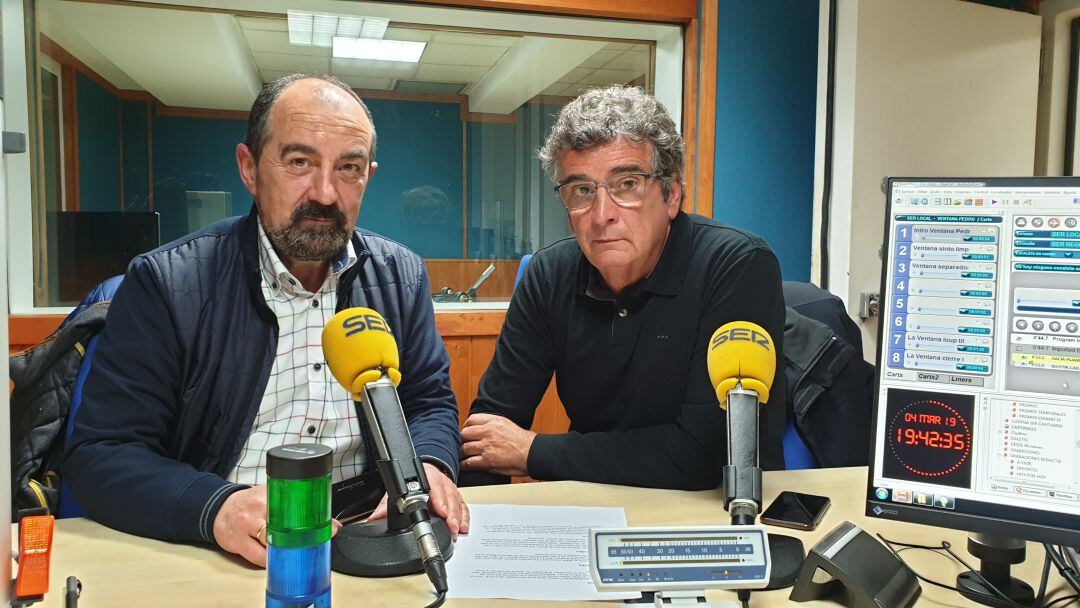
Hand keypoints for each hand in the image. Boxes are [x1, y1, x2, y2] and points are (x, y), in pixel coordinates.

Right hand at [213, 485, 342, 567]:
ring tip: (299, 554)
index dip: (314, 519)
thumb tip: (329, 518)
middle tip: (316, 543)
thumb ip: (295, 504)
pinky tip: (279, 560)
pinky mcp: (238, 543)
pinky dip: (271, 561)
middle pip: (286, 526)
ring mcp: (246, 526)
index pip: (296, 506)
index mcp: (269, 494)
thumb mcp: (270, 495)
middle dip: (303, 537)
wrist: (220, 509)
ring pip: (272, 543)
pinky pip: (258, 557)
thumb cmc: (249, 503)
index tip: (330, 528)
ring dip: (287, 551)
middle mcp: (257, 509)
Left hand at [368, 463, 470, 538]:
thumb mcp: (397, 491)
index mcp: (426, 477)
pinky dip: (464, 517)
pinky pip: (463, 506)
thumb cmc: (413, 483)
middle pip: (448, 495)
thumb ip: (386, 505)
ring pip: (457, 501)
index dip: (439, 499)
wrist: (426, 472)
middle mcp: (440, 482)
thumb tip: (374, 518)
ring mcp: (450, 489)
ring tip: (457, 529)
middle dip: (451, 512)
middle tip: (451, 525)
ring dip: (458, 516)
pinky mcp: (456, 497)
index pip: (433, 486)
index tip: (440, 511)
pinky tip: (463, 526)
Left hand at [460, 413, 535, 476]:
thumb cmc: (522, 440)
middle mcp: (488, 432)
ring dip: (462, 453)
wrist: (531, 453)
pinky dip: (463, 464)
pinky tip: (463, 465)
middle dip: (462, 440)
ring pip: (464, 448)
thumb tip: (478, 427)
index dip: (466, 427)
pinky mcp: (487, 461)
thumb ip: (491, 423)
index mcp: (493, 422)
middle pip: (464, 434)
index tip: (466, 432)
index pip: (471, 420)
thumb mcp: (506, 423)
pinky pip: (468, 462)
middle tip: (462, 444)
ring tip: (462, 455)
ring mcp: (487, 447)